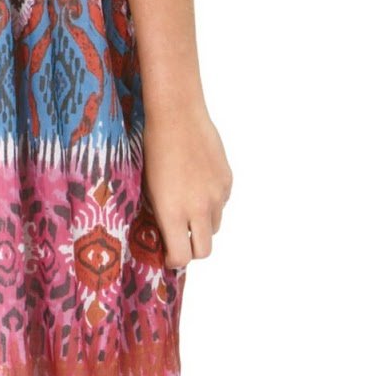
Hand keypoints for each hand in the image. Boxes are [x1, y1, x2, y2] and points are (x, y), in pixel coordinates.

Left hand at [141, 100, 231, 269]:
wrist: (177, 115)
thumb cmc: (153, 148)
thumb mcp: (148, 186)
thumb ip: (159, 213)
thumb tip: (164, 231)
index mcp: (173, 212)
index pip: (181, 256)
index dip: (173, 260)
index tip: (167, 256)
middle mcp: (199, 208)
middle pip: (204, 251)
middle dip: (192, 251)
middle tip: (181, 241)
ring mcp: (217, 195)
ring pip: (214, 226)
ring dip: (202, 225)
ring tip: (188, 206)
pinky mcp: (227, 181)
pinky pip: (222, 203)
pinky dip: (212, 203)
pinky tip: (198, 184)